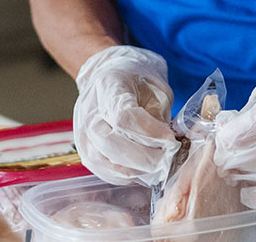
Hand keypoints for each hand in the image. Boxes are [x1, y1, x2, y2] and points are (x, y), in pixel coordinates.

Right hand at [72, 45, 180, 185]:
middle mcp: (89, 112)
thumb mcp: (156, 88)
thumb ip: (161, 116)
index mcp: (108, 86)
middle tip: (170, 157)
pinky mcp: (87, 155)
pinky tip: (147, 168)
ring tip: (161, 163)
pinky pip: (110, 174)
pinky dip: (132, 176)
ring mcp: (84, 136)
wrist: (111, 79)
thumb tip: (171, 145)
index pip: (123, 117)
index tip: (171, 139)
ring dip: (140, 170)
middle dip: (147, 157)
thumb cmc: (139, 84)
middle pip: (112, 144)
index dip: (150, 133)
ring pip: (108, 163)